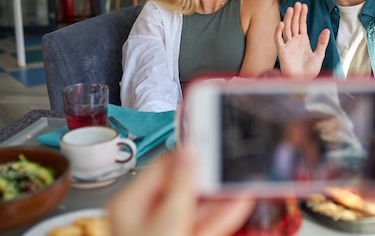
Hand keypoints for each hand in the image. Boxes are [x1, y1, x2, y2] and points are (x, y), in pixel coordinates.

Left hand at [106, 149, 253, 235]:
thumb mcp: (166, 223)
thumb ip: (180, 188)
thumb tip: (189, 154)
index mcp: (131, 205)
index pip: (164, 168)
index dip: (190, 156)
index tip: (213, 147)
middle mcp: (147, 217)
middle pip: (184, 188)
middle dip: (211, 180)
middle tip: (232, 167)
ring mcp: (167, 232)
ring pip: (198, 209)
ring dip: (222, 199)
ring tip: (243, 184)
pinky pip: (205, 226)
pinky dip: (222, 217)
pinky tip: (240, 204)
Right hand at [275, 2, 329, 78]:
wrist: (303, 81)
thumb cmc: (310, 71)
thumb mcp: (319, 55)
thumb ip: (322, 42)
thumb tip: (326, 29)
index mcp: (303, 41)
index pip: (302, 25)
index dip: (302, 15)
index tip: (304, 6)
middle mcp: (294, 41)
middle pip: (294, 24)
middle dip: (296, 14)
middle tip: (297, 3)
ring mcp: (288, 46)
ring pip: (287, 29)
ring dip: (288, 19)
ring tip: (291, 9)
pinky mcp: (282, 52)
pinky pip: (279, 40)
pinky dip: (278, 32)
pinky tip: (281, 24)